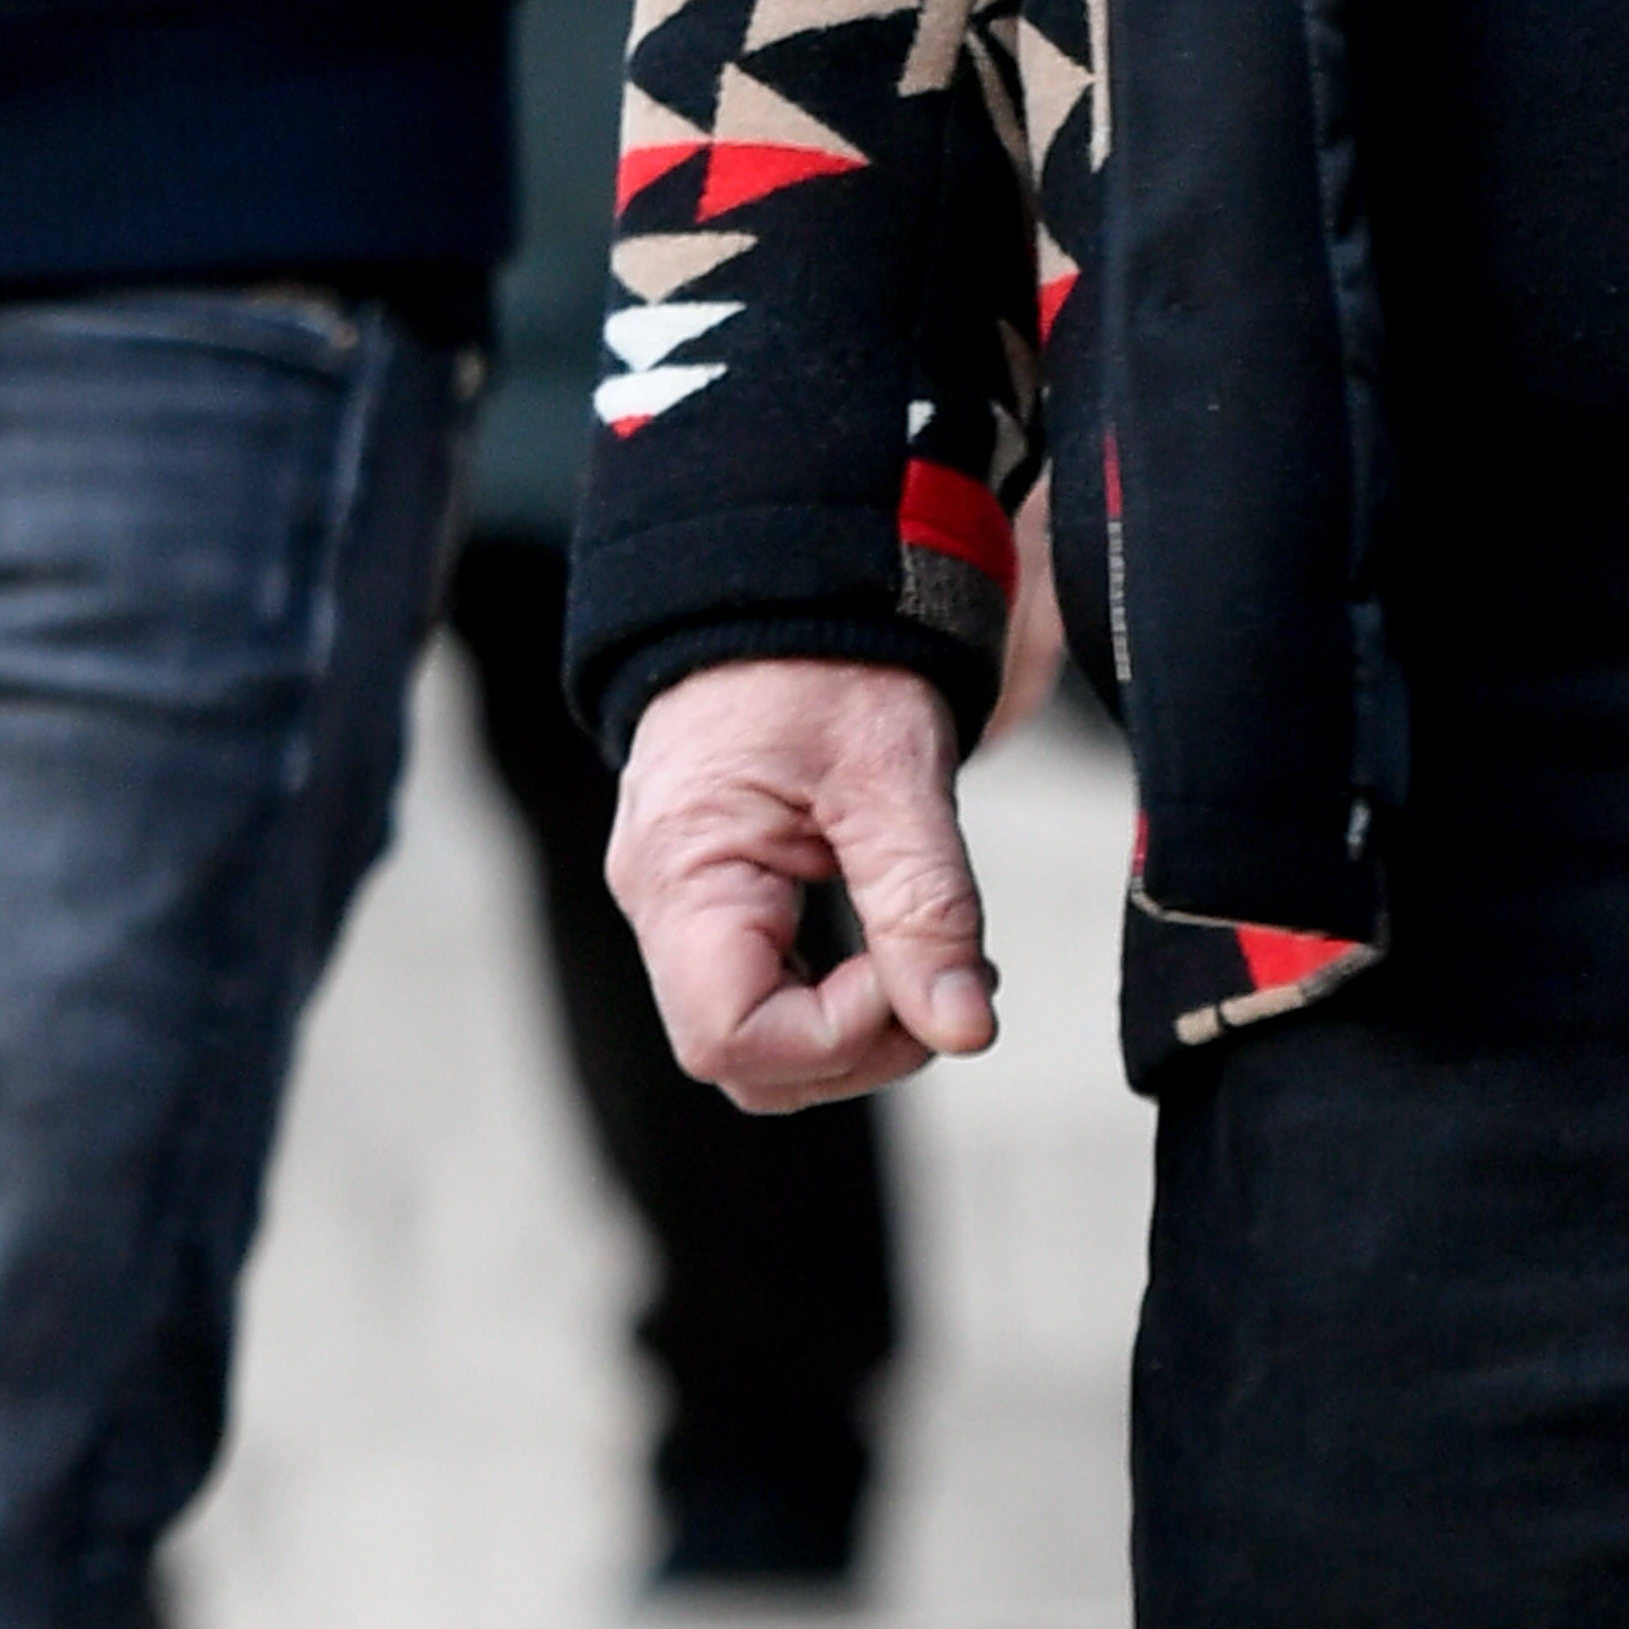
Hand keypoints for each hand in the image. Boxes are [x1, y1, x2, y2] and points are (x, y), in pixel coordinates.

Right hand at [612, 654, 997, 1109]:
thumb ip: (928, 908)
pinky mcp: (714, 890)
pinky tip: (900, 940)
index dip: (838, 1037)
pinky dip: (839, 988)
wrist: (782, 570)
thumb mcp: (893, 775)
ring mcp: (683, 900)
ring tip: (936, 955)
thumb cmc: (829, 656)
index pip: (734, 1040)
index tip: (914, 972)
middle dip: (858, 1045)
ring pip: (759, 1034)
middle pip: (746, 1058)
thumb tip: (967, 1031)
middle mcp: (661, 901)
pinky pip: (765, 984)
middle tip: (950, 979)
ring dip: (856, 1023)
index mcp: (684, 874)